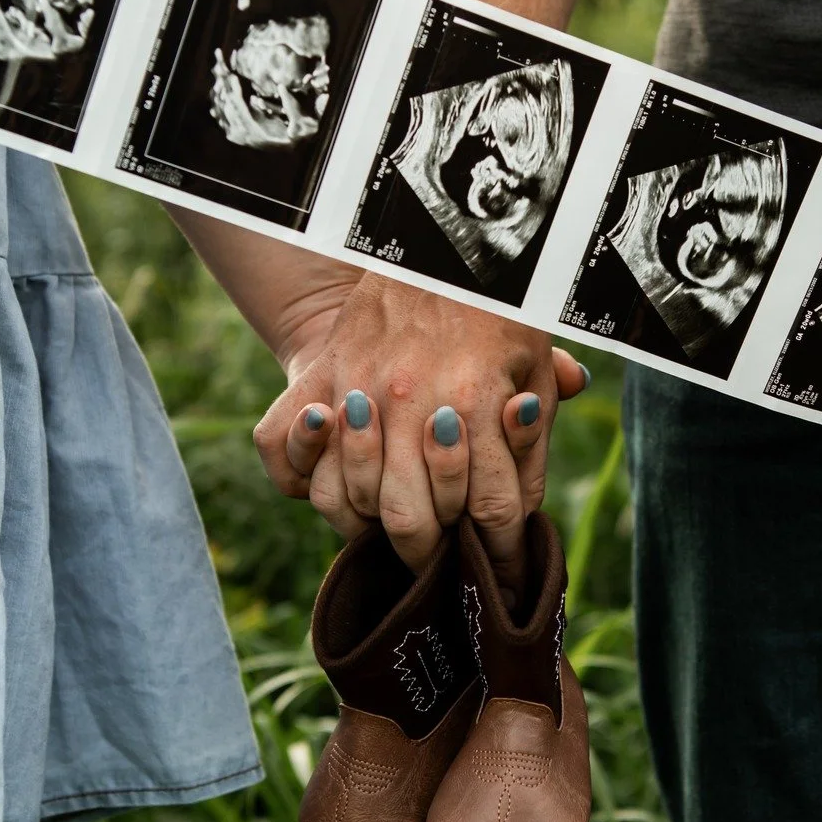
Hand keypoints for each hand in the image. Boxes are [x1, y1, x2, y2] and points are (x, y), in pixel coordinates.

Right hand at [252, 269, 586, 598]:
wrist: (427, 248)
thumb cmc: (490, 312)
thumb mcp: (532, 360)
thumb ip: (536, 431)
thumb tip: (529, 505)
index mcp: (476, 395)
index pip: (489, 509)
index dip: (498, 552)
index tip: (499, 573)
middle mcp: (408, 397)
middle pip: (410, 519)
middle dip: (430, 557)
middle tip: (437, 564)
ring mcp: (353, 389)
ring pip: (344, 500)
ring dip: (369, 527)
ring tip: (392, 529)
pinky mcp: (313, 377)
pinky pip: (285, 455)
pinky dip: (304, 477)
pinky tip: (337, 483)